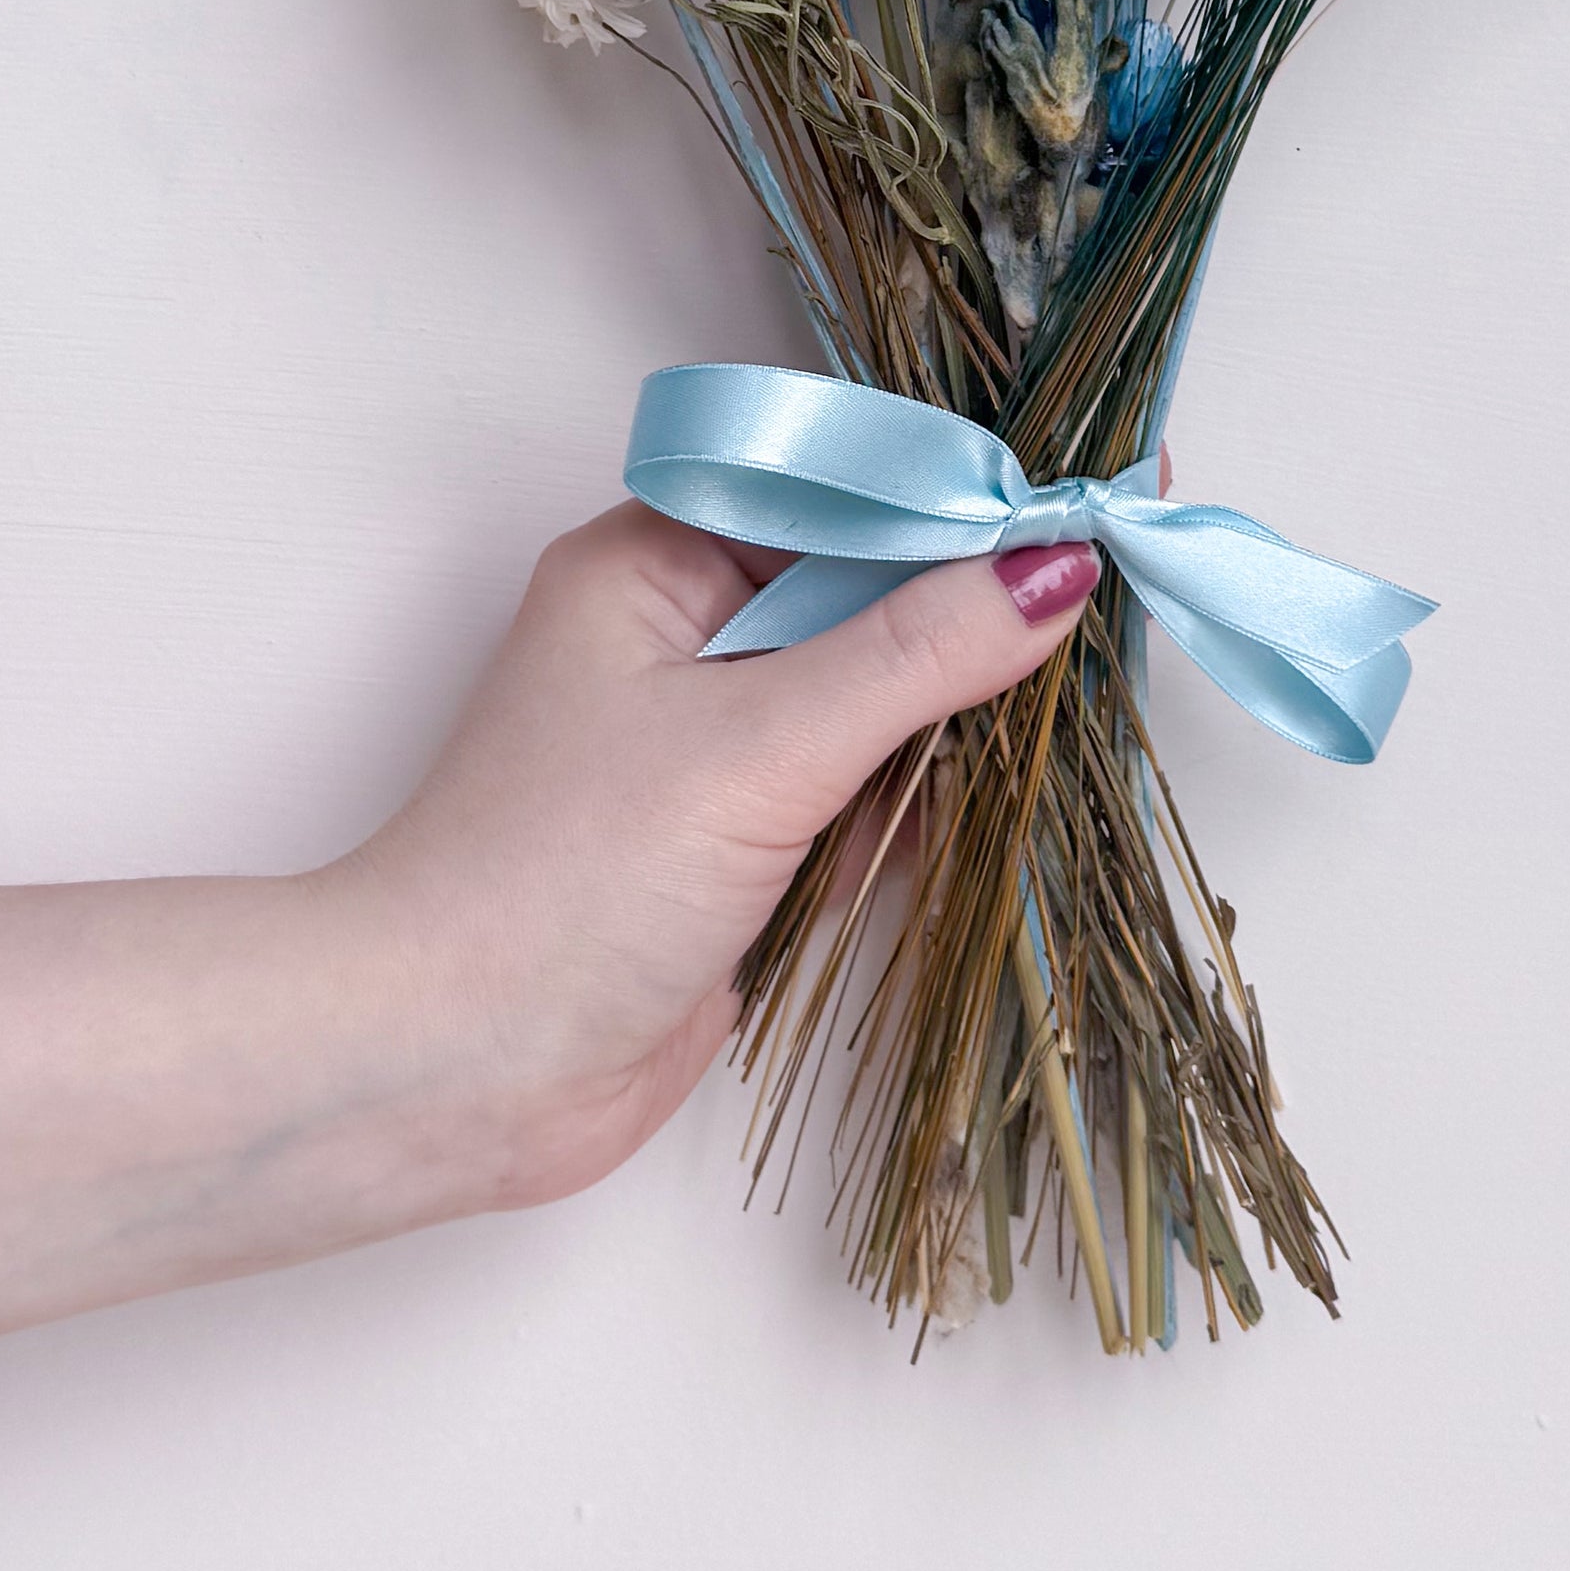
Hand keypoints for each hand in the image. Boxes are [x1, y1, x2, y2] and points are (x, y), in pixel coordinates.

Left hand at [338, 507, 1103, 1213]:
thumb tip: (1055, 569)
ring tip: (1098, 683)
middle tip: (1120, 585)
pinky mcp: (737, 853)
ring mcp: (709, 751)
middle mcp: (680, 639)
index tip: (1091, 496)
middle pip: (867, 593)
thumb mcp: (758, 745)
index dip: (965, 500)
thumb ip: (916, 655)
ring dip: (965, 710)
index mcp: (654, 564)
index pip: (839, 496)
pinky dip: (933, 799)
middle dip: (979, 606)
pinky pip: (863, 797)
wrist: (449, 1074)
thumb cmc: (562, 882)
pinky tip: (1022, 790)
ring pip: (875, 700)